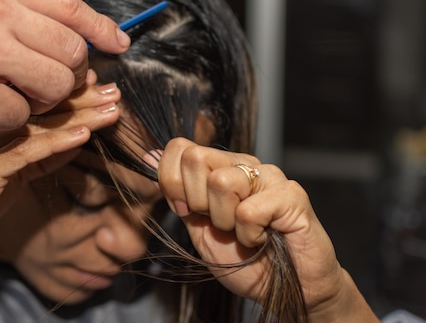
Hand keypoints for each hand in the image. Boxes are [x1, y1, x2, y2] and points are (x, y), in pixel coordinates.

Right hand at [0, 0, 129, 141]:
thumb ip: (9, 4)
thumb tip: (63, 25)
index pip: (69, 5)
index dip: (100, 27)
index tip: (119, 43)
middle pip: (71, 50)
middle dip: (66, 73)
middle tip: (47, 82)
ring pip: (55, 85)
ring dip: (43, 100)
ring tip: (14, 96)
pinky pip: (21, 115)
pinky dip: (10, 120)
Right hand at [0, 77, 119, 321]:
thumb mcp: (5, 176)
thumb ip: (37, 156)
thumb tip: (75, 137)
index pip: (28, 99)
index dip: (66, 92)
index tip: (97, 87)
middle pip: (34, 107)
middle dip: (80, 98)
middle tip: (114, 92)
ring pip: (35, 126)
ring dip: (78, 116)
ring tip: (111, 108)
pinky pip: (23, 153)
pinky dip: (56, 143)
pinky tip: (83, 134)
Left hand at [155, 138, 375, 320]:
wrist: (286, 291)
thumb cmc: (244, 261)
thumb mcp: (197, 228)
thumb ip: (176, 193)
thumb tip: (147, 155)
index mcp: (219, 167)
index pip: (180, 148)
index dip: (174, 183)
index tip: (189, 211)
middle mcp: (244, 164)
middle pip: (195, 158)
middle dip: (198, 202)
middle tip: (222, 224)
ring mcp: (269, 176)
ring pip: (221, 181)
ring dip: (226, 221)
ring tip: (246, 233)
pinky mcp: (292, 194)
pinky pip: (248, 211)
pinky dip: (250, 235)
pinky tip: (265, 238)